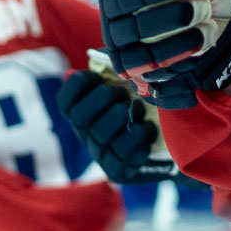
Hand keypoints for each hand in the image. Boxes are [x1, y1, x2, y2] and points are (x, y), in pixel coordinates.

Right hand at [57, 70, 188, 186]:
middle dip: (104, 97)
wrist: (165, 151)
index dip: (78, 85)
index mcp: (82, 114)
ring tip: (140, 110)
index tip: (98, 76)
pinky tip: (147, 129)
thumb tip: (95, 59)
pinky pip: (123, 154)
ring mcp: (100, 155)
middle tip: (125, 93)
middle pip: (80, 117)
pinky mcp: (116, 171)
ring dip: (125, 117)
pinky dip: (139, 136)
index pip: (65, 102)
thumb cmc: (143, 112)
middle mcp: (85, 136)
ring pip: (102, 135)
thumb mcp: (128, 89)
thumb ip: (112, 71)